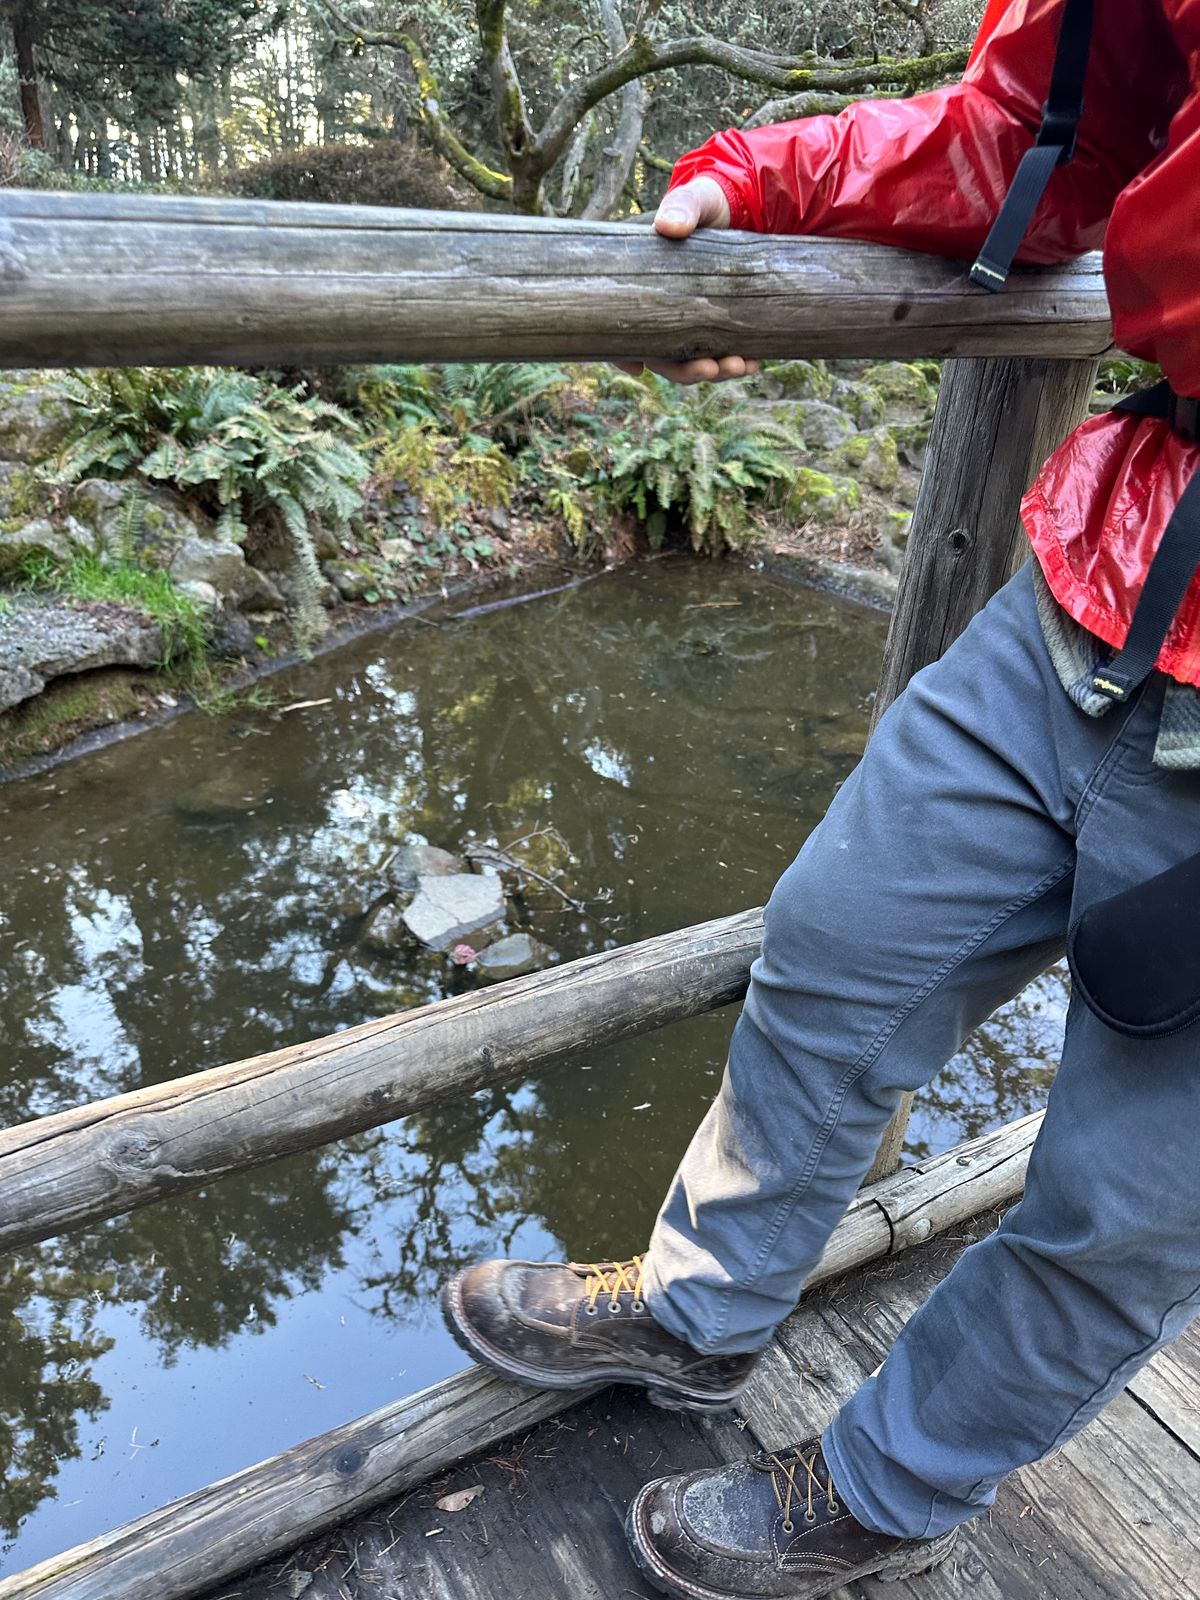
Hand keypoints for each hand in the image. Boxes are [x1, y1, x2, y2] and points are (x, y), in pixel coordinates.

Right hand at [614, 177, 759, 386]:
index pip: (618, 328)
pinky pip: (717, 352)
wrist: (742, 204)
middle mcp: (660, 308)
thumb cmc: (707, 202)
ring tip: (741, 366)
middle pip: (659, 355)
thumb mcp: (695, 200)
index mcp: (640, 284)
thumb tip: (668, 227)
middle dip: (684, 370)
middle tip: (710, 370)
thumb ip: (683, 207)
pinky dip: (734, 360)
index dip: (621, 353)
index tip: (637, 368)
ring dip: (713, 371)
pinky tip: (753, 362)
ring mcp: (686, 319)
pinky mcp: (712, 321)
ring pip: (690, 360)